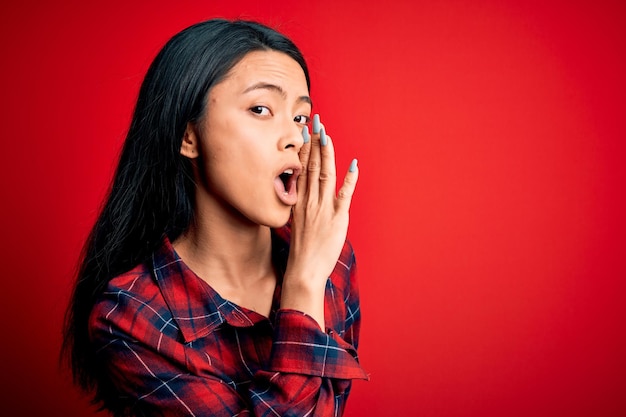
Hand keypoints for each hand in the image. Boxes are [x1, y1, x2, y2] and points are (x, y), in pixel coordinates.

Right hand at [281, 114, 358, 328]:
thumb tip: (304, 194)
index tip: (304, 131)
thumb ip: (301, 206)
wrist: (304, 271)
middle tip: (315, 122)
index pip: (300, 169)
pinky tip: (353, 164)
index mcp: (298, 202)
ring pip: (325, 174)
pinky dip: (350, 179)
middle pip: (312, 165)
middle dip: (314, 142)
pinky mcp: (337, 218)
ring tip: (326, 134)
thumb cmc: (302, 250)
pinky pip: (344, 194)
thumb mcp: (296, 223)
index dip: (303, 148)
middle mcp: (309, 201)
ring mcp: (323, 208)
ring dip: (327, 153)